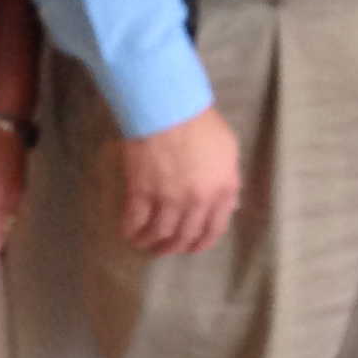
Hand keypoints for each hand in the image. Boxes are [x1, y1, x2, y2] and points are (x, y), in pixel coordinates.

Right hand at [116, 105, 240, 255]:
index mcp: (221, 191)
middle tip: (165, 249)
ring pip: (159, 233)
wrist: (168, 107)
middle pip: (185, 235)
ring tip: (144, 243)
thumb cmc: (201, 123)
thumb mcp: (228, 150)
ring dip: (151, 242)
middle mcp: (196, 202)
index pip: (214, 229)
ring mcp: (167, 199)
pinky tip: (129, 232)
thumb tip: (229, 205)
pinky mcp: (141, 192)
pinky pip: (135, 221)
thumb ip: (229, 180)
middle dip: (174, 247)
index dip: (202, 243)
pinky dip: (131, 230)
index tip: (192, 248)